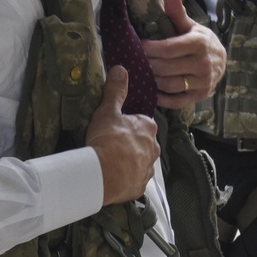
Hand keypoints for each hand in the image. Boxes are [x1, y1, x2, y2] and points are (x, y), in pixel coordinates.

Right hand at [86, 66, 159, 206]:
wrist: (102, 174)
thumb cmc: (107, 140)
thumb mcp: (108, 110)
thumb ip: (115, 91)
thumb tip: (121, 69)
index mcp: (148, 127)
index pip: (141, 123)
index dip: (127, 125)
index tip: (114, 129)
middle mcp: (154, 148)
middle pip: (142, 143)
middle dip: (130, 144)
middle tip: (110, 146)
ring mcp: (148, 169)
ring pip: (140, 162)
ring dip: (128, 162)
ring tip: (110, 163)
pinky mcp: (140, 186)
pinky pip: (134, 180)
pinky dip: (125, 179)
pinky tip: (113, 177)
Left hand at [141, 0, 226, 110]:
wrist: (222, 61)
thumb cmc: (201, 42)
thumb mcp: (191, 26)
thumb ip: (178, 13)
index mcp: (199, 43)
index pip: (168, 48)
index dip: (151, 49)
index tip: (140, 46)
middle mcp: (202, 63)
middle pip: (166, 67)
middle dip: (149, 65)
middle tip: (137, 62)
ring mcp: (202, 81)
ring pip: (170, 84)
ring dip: (153, 81)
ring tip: (143, 74)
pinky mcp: (200, 96)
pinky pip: (177, 101)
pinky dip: (163, 99)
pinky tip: (152, 91)